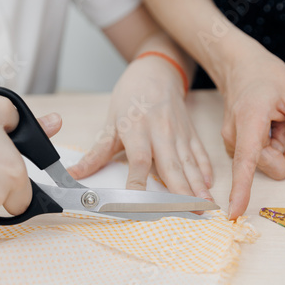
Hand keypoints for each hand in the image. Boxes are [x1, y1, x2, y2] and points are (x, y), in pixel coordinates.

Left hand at [68, 57, 212, 199]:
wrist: (156, 71)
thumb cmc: (131, 97)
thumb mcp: (111, 123)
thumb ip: (96, 153)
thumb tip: (75, 174)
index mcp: (137, 130)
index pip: (139, 161)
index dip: (138, 183)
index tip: (140, 204)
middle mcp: (160, 132)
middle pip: (171, 165)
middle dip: (182, 191)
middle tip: (191, 213)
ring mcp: (178, 132)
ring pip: (189, 162)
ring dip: (198, 185)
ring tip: (206, 205)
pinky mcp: (190, 132)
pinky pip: (199, 152)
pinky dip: (205, 169)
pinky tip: (209, 184)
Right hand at [222, 48, 284, 218]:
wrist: (239, 67)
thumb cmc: (266, 77)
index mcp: (249, 122)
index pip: (246, 163)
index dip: (242, 189)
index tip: (235, 211)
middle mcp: (234, 138)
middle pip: (270, 168)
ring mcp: (231, 143)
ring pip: (265, 165)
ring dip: (279, 148)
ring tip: (274, 122)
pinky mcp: (233, 146)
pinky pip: (258, 158)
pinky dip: (269, 146)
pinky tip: (266, 126)